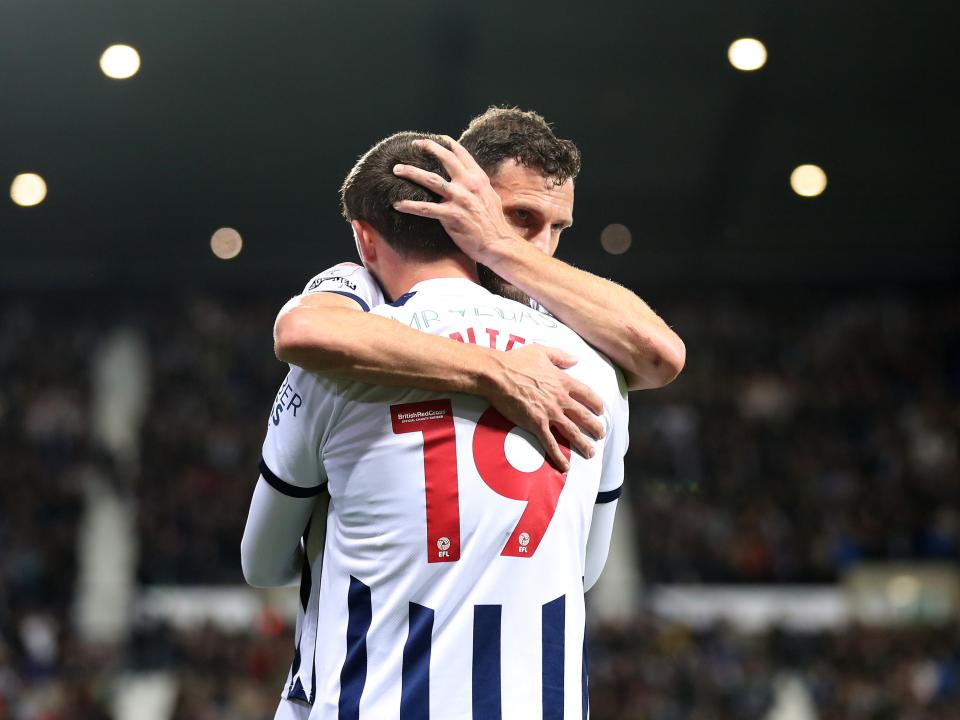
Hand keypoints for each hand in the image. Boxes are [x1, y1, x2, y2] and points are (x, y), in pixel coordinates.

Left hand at [392, 137, 516, 266]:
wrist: (498, 243)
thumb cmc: (494, 223)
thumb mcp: (491, 197)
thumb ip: (479, 186)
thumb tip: (471, 179)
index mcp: (478, 178)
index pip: (462, 154)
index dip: (447, 143)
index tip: (436, 138)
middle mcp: (469, 184)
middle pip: (445, 159)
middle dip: (428, 147)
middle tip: (415, 144)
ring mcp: (460, 199)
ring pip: (431, 180)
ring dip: (412, 172)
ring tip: (397, 169)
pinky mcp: (451, 215)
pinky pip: (425, 208)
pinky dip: (410, 206)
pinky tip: (397, 204)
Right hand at [482, 344, 604, 471]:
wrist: (497, 374)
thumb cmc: (516, 361)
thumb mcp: (541, 351)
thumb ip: (560, 356)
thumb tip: (575, 359)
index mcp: (563, 381)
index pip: (587, 394)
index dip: (596, 404)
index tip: (600, 411)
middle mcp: (560, 399)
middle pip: (584, 416)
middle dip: (595, 427)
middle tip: (600, 435)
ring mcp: (549, 413)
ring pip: (572, 432)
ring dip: (583, 444)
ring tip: (591, 453)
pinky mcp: (536, 424)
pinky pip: (551, 443)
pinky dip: (559, 456)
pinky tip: (565, 466)